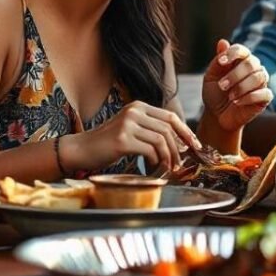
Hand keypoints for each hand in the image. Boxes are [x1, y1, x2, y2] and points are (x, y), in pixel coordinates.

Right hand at [63, 100, 200, 171]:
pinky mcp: (122, 140)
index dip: (185, 131)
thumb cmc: (107, 143)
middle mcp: (134, 111)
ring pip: (161, 140)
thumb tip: (180, 143)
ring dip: (168, 157)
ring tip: (167, 168)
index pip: (170, 116)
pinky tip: (152, 168)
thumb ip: (151, 130)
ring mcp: (128, 124)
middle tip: (179, 164)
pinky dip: (155, 161)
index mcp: (139, 106)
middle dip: (178, 148)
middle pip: (168, 129)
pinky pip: (149, 151)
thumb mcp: (131, 129)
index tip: (195, 145)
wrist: (80, 149)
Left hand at [202, 39, 273, 132]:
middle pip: (251, 63)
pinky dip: (249, 97)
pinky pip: (265, 93)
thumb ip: (218, 61)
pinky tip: (237, 102)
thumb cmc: (215, 93)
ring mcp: (261, 82)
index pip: (242, 50)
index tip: (220, 62)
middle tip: (222, 86)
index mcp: (240, 60)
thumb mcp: (211, 77)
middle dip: (235, 75)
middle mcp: (254, 68)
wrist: (217, 116)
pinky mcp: (265, 97)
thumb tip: (223, 41)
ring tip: (230, 96)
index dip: (232, 54)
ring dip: (241, 87)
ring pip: (259, 77)